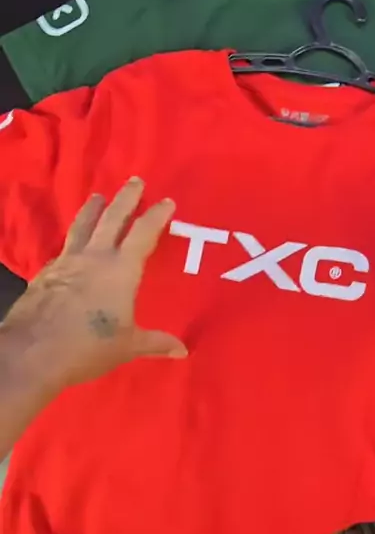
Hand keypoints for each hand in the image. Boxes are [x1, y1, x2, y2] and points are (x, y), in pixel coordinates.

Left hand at [1, 177, 186, 392]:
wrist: (33, 351)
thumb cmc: (89, 346)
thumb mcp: (128, 346)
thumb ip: (155, 342)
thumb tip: (182, 350)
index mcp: (121, 270)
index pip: (143, 233)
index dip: (157, 216)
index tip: (167, 202)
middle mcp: (94, 257)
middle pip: (112, 218)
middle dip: (126, 198)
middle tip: (135, 181)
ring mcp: (66, 262)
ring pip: (82, 226)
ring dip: (93, 209)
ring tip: (97, 197)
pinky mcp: (45, 273)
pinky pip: (64, 248)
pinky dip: (74, 239)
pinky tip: (73, 245)